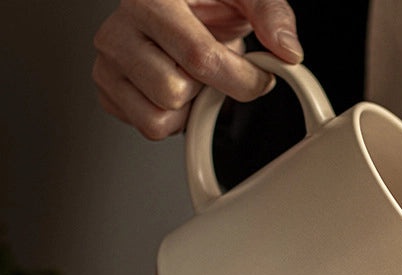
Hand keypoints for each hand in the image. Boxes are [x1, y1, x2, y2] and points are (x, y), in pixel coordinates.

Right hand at [92, 0, 302, 139]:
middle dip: (205, 89)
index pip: (200, 58)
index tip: (259, 77)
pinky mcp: (107, 90)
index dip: (241, 79)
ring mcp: (107, 62)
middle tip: (211, 69)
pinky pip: (147, 128)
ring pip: (158, 120)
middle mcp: (118, 29)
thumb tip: (288, 49)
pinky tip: (175, 85)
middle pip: (174, 94)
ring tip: (191, 76)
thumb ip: (271, 14)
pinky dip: (170, 117)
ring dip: (187, 108)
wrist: (178, 4)